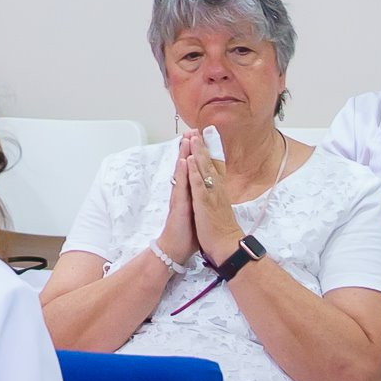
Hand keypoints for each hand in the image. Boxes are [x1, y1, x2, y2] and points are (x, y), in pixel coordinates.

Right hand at [155, 136, 201, 266]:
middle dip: (188, 149)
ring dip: (184, 155)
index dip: (195, 155)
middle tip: (190, 131)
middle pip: (186, 167)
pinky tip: (183, 162)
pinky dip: (182, 173)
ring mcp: (180, 198)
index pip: (192, 170)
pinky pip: (181, 186)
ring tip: (186, 139)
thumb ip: (198, 201)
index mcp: (189, 194)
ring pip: (182, 172)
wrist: (176, 249)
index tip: (198, 140)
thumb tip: (204, 194)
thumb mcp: (197, 213)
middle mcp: (183, 193)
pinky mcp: (179, 205)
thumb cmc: (187, 233)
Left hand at [182, 132, 243, 261]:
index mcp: (219, 190)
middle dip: (203, 145)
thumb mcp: (221, 207)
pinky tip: (190, 160)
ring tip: (192, 136)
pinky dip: (194, 171)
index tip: (208, 134)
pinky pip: (198, 184)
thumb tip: (217, 185)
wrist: (227, 246)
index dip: (211, 149)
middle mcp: (217, 189)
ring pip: (204, 169)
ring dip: (198, 152)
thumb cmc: (222, 229)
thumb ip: (218, 194)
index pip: (216, 165)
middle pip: (210, 163)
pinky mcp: (204, 203)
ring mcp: (211, 195)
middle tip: (198, 129)